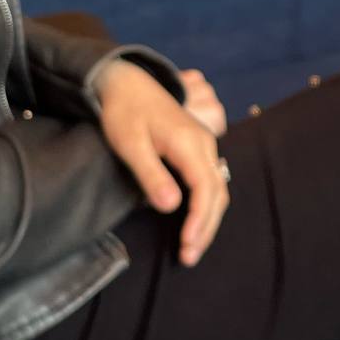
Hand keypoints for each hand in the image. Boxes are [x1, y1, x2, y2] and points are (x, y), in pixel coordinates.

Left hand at [95, 61, 229, 265]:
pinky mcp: (196, 148)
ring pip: (217, 189)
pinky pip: (210, 181)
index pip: (205, 189)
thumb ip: (150, 174)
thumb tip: (170, 207)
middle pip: (217, 193)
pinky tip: (194, 222)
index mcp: (188, 143)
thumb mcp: (130, 144)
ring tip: (191, 247)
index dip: (199, 221)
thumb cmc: (123, 111)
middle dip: (206, 228)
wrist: (125, 82)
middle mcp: (203, 144)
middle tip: (188, 257)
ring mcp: (203, 145)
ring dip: (208, 220)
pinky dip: (206, 206)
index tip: (186, 246)